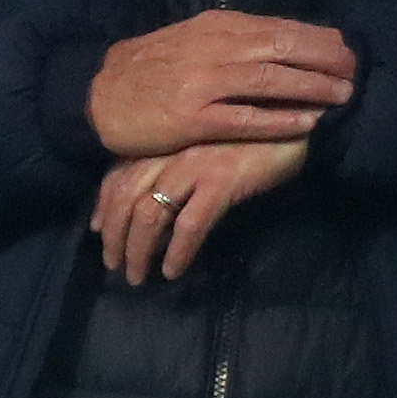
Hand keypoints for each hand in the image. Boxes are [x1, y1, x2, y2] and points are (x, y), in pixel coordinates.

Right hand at [87, 9, 355, 157]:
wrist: (96, 95)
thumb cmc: (147, 70)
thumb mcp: (189, 40)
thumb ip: (230, 40)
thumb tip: (277, 41)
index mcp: (215, 26)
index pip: (278, 26)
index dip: (317, 38)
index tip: (345, 48)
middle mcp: (214, 48)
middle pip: (283, 47)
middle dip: (325, 59)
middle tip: (355, 70)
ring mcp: (203, 83)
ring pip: (270, 81)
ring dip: (312, 88)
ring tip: (342, 95)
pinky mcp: (192, 118)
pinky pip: (245, 119)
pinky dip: (279, 120)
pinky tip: (306, 123)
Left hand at [95, 140, 308, 281]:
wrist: (298, 121)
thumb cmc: (253, 131)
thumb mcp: (204, 142)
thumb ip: (177, 162)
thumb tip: (153, 203)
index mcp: (166, 138)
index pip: (118, 173)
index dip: (104, 204)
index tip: (98, 230)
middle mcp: (172, 149)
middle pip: (126, 197)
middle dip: (114, 235)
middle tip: (114, 265)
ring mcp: (195, 164)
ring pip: (150, 213)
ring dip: (138, 250)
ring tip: (137, 276)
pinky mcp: (222, 180)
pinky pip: (190, 224)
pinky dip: (177, 251)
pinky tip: (172, 270)